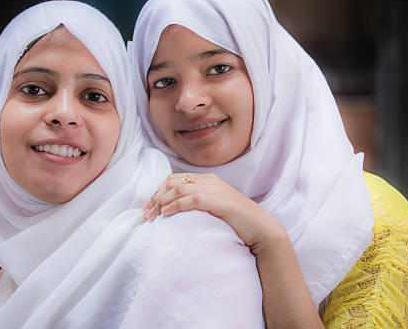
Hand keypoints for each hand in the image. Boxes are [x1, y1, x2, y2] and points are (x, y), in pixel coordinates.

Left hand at [143, 173, 285, 252]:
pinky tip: (166, 214)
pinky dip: (176, 205)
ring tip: (152, 215)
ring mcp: (215, 189)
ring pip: (179, 188)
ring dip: (162, 201)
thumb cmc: (236, 222)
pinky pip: (191, 199)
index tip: (147, 208)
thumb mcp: (213, 208)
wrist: (261, 228)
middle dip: (156, 197)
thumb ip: (197, 204)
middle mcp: (209, 181)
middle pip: (172, 182)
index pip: (174, 179)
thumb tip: (173, 211)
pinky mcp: (219, 201)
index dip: (157, 192)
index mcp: (207, 180)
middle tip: (146, 213)